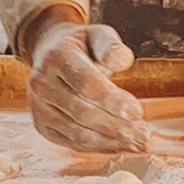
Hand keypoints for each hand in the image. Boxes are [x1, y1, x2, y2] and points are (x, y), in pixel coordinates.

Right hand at [25, 5, 150, 153]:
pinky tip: (120, 146)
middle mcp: (41, 83)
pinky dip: (99, 147)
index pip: (86, 83)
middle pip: (82, 112)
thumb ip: (111, 46)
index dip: (113, 100)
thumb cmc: (82, 47)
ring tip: (138, 144)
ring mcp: (38, 107)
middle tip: (145, 135)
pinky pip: (72, 143)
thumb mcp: (98, 36)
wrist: (50, 53)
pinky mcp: (42, 125)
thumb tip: (123, 59)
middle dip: (116, 127)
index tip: (138, 112)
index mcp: (56, 56)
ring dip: (111, 141)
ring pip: (77, 133)